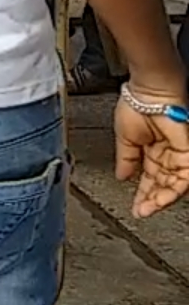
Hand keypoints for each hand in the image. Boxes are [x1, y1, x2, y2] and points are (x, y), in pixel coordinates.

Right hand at [116, 85, 188, 217]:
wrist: (148, 93)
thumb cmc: (136, 105)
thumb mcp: (124, 138)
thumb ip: (125, 159)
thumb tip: (121, 175)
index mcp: (149, 150)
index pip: (148, 178)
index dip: (141, 194)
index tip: (135, 207)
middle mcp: (165, 155)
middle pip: (161, 184)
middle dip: (151, 200)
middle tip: (141, 211)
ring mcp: (177, 155)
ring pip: (173, 185)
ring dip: (160, 199)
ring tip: (148, 208)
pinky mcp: (186, 154)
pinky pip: (184, 178)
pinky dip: (173, 190)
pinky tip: (160, 199)